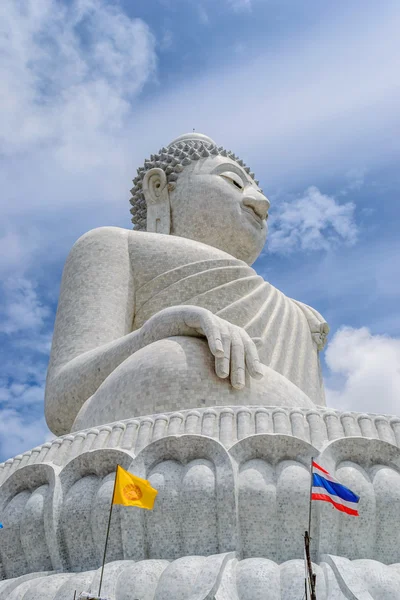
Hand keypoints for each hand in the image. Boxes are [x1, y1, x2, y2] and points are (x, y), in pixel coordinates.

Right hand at [139, 305, 262, 389]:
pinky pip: (209, 323)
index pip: (245, 344)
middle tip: (238, 385)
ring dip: (226, 356)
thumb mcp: (203, 361)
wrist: (147, 342)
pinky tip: (218, 352)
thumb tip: (256, 352)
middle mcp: (218, 323)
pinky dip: (215, 337)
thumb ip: (227, 359)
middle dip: (240, 363)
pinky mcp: (192, 313)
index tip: (259, 377)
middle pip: (238, 340)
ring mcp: (205, 317)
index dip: (253, 358)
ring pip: (226, 333)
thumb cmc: (175, 353)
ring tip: (223, 375)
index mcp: (223, 334)